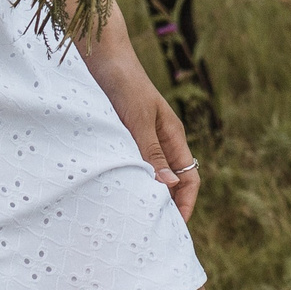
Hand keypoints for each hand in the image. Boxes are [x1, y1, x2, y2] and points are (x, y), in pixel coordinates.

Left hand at [89, 52, 201, 220]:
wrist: (101, 58)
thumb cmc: (124, 85)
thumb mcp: (139, 121)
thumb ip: (152, 152)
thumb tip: (170, 187)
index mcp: (172, 136)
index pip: (189, 178)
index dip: (186, 204)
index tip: (174, 227)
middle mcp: (160, 141)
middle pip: (171, 182)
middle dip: (166, 206)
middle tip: (151, 232)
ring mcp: (141, 140)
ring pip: (150, 176)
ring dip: (145, 195)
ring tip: (133, 219)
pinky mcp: (121, 138)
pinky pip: (130, 166)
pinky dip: (128, 182)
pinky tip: (114, 194)